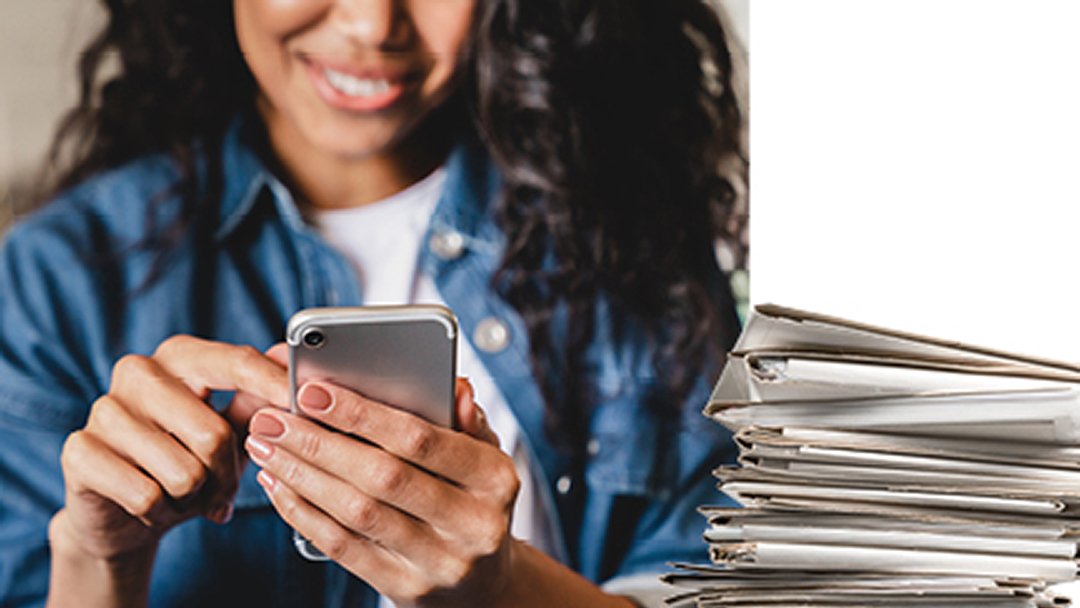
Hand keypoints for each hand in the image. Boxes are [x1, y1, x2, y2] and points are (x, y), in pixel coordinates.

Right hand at [51, 337, 289, 561]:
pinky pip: (147, 495)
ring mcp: (104, 409)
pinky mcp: (79, 451)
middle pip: (214, 433)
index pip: (236, 362)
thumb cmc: (187, 460)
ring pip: (183, 472)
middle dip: (227, 474)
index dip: (273, 385)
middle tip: (222, 489)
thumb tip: (291, 361)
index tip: (302, 402)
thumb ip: (259, 398)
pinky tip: (153, 505)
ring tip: (184, 494)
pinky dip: (160, 512)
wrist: (124, 512)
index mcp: (180, 356)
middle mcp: (138, 372)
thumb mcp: (230, 429)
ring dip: (194, 497)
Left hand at [246, 377, 518, 606]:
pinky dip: (303, 513)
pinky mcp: (405, 588)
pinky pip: (343, 547)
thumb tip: (454, 386)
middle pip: (382, 477)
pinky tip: (280, 486)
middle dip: (318, 443)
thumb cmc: (473, 500)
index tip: (312, 391)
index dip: (363, 415)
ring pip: (357, 513)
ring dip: (302, 476)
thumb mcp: (484, 456)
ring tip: (266, 447)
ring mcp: (439, 562)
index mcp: (495, 479)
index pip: (422, 439)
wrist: (483, 584)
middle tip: (272, 420)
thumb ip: (465, 419)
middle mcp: (473, 524)